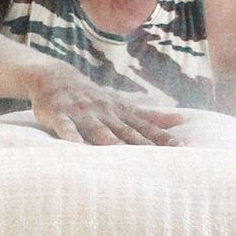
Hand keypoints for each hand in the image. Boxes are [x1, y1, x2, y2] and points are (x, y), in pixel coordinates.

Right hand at [23, 61, 184, 145]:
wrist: (55, 77)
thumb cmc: (92, 97)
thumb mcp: (122, 103)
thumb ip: (148, 114)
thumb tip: (179, 119)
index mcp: (119, 111)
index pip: (144, 126)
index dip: (161, 136)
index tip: (180, 147)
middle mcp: (104, 112)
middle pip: (125, 130)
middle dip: (142, 143)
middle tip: (160, 157)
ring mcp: (82, 113)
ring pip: (97, 129)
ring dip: (109, 141)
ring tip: (121, 158)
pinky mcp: (59, 115)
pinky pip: (65, 127)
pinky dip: (70, 136)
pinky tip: (75, 145)